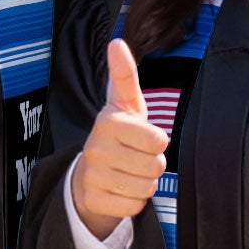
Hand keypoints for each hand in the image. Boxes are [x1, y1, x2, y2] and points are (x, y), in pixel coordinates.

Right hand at [70, 38, 168, 238]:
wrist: (90, 173)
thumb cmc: (119, 134)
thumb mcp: (125, 104)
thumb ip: (125, 75)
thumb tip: (117, 42)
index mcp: (107, 122)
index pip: (158, 140)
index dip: (158, 142)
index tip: (144, 137)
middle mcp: (95, 148)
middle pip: (154, 166)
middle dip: (153, 165)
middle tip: (137, 157)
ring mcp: (92, 176)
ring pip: (145, 188)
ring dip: (144, 183)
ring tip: (129, 172)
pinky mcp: (93, 200)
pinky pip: (134, 206)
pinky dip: (133, 201)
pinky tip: (120, 189)